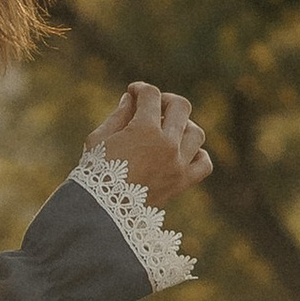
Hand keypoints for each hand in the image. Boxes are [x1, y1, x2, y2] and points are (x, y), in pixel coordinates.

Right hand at [91, 80, 212, 209]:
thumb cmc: (95, 173)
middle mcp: (167, 144)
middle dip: (165, 100)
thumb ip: (119, 115)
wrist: (102, 212)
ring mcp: (178, 164)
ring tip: (168, 130)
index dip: (141, 88)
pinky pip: (204, 163)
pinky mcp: (182, 183)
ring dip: (183, 126)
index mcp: (144, 129)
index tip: (133, 92)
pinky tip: (183, 152)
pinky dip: (198, 154)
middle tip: (153, 106)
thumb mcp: (99, 139)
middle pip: (181, 106)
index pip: (151, 95)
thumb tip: (131, 99)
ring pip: (196, 132)